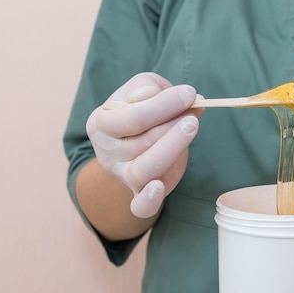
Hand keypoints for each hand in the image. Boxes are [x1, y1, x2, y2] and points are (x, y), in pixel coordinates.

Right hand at [86, 72, 202, 217]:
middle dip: (170, 126)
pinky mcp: (139, 193)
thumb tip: (147, 94)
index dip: (162, 105)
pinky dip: (148, 201)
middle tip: (192, 115)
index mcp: (100, 123)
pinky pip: (140, 206)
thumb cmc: (146, 109)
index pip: (130, 117)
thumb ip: (147, 86)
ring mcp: (122, 175)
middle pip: (138, 143)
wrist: (145, 139)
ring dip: (171, 149)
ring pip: (144, 170)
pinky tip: (159, 187)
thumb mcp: (145, 89)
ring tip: (191, 127)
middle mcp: (107, 152)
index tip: (189, 94)